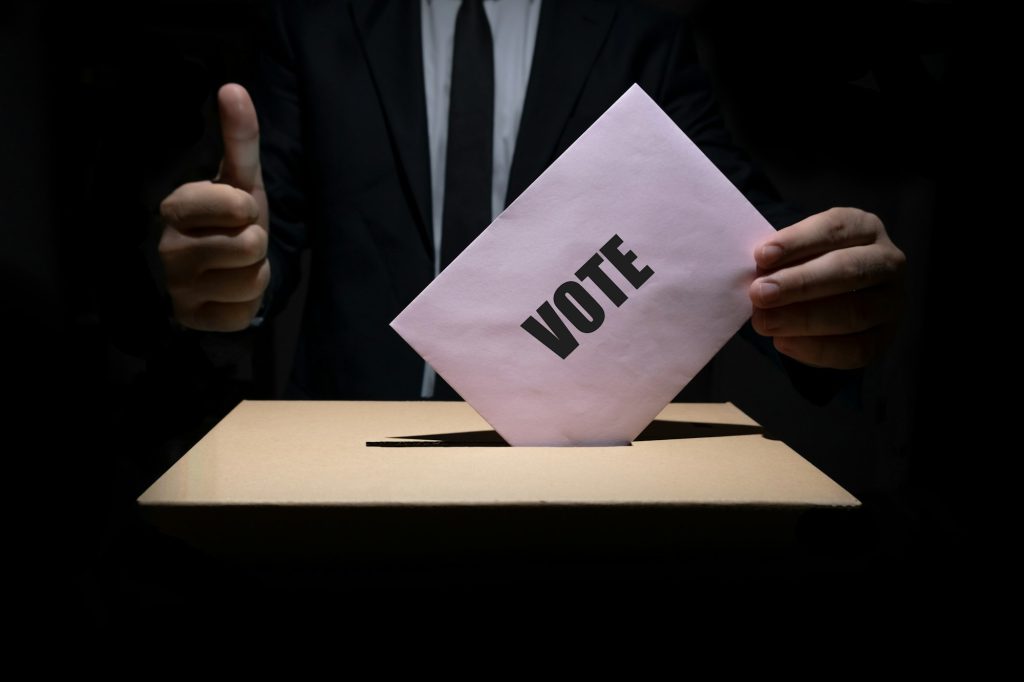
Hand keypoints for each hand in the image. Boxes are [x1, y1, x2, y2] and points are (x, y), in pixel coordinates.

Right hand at [159, 84, 269, 330]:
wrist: (217, 272)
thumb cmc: (230, 219)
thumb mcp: (239, 180)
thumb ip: (239, 138)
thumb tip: (234, 87)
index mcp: (176, 207)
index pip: (233, 205)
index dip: (246, 209)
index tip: (238, 210)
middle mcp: (168, 248)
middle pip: (250, 245)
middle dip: (257, 243)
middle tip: (238, 241)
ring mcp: (177, 287)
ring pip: (252, 280)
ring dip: (255, 274)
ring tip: (234, 266)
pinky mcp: (192, 320)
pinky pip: (243, 313)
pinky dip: (246, 304)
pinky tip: (228, 293)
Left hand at [749, 207, 904, 368]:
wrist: (829, 303)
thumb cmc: (806, 268)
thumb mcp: (796, 253)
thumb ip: (781, 260)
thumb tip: (759, 275)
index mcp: (864, 228)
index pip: (834, 229)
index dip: (797, 242)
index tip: (762, 255)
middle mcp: (887, 262)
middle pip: (847, 270)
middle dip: (800, 283)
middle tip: (760, 293)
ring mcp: (891, 301)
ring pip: (855, 311)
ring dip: (804, 318)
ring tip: (765, 321)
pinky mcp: (885, 338)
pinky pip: (855, 348)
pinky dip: (815, 348)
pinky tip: (783, 342)